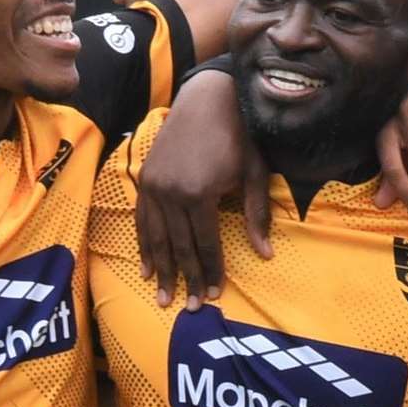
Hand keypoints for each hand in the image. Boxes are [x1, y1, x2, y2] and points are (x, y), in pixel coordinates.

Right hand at [135, 71, 271, 308]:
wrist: (209, 97)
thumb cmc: (239, 135)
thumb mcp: (254, 174)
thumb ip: (256, 215)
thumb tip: (265, 254)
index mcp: (199, 194)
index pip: (205, 243)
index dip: (211, 271)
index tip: (214, 296)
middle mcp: (170, 192)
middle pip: (179, 246)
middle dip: (186, 278)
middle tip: (189, 309)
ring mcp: (154, 184)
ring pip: (156, 237)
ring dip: (160, 269)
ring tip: (162, 296)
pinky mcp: (146, 177)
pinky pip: (142, 218)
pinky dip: (143, 243)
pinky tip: (147, 266)